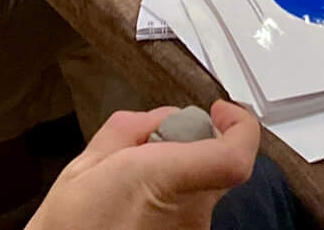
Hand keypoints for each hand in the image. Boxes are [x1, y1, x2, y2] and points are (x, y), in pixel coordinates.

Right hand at [27, 103, 260, 229]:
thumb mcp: (82, 167)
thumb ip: (129, 129)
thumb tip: (159, 118)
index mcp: (162, 181)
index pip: (233, 157)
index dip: (240, 127)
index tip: (221, 111)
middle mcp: (186, 213)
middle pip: (213, 163)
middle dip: (190, 145)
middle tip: (151, 147)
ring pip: (200, 188)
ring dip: (177, 176)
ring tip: (130, 188)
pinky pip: (188, 212)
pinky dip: (169, 201)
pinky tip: (134, 209)